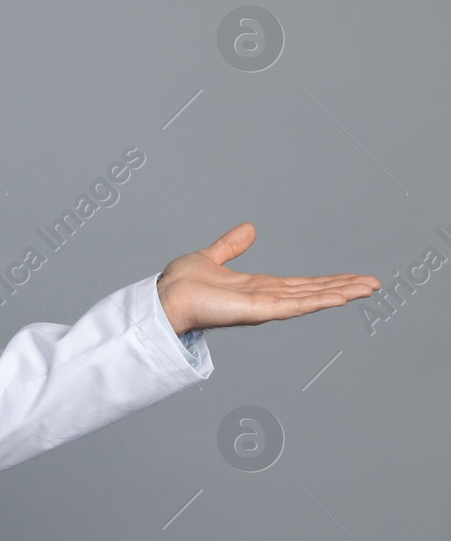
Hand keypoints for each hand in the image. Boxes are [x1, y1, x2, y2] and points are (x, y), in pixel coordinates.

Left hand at [156, 222, 380, 335]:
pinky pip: (294, 305)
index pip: (301, 284)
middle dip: (344, 287)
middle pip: (314, 292)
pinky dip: (319, 301)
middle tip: (374, 284)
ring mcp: (265, 306)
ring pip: (311, 299)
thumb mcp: (211, 257)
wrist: (165, 297)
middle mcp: (266, 298)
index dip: (328, 281)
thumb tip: (250, 229)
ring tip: (370, 288)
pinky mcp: (258, 311)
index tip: (353, 278)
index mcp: (258, 287)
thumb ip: (231, 246)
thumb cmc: (180, 285)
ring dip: (341, 293)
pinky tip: (341, 297)